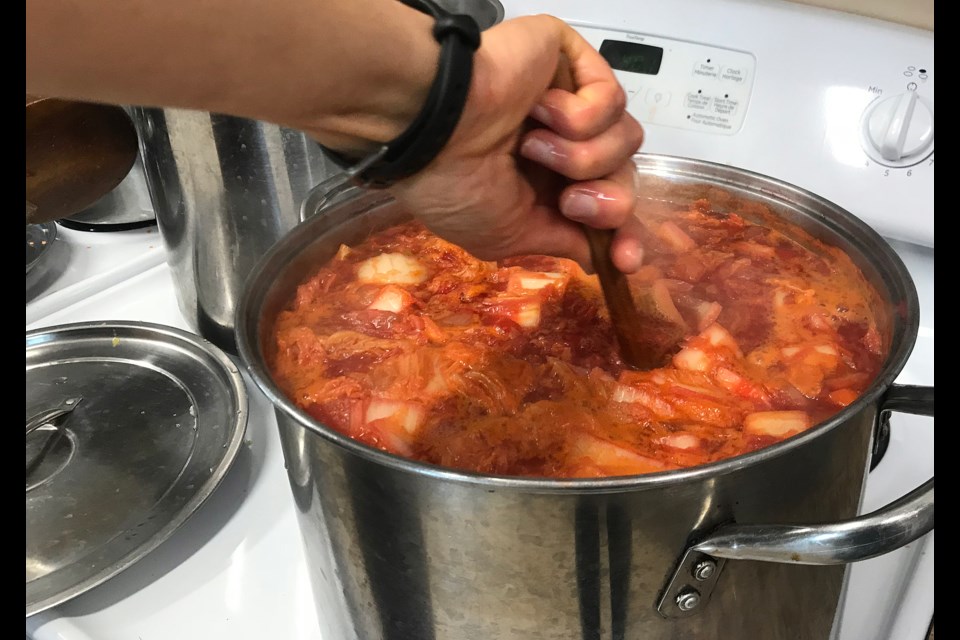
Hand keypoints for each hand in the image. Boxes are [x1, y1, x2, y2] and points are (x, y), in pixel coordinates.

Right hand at [387, 15, 644, 273]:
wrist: (434, 128)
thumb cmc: (453, 186)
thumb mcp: (504, 234)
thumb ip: (558, 240)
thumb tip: (594, 257)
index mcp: (543, 183)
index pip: (605, 209)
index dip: (622, 236)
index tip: (626, 260)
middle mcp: (564, 142)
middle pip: (623, 178)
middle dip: (606, 203)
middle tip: (570, 202)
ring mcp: (571, 98)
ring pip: (625, 141)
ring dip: (583, 158)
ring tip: (535, 149)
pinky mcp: (573, 62)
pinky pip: (612, 99)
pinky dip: (581, 117)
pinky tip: (540, 111)